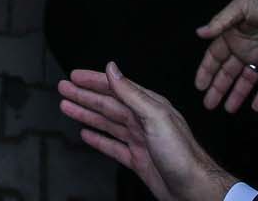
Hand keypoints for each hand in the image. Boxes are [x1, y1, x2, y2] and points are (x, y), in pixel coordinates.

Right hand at [58, 63, 233, 200]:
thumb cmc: (182, 154)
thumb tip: (113, 68)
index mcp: (149, 105)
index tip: (75, 75)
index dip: (94, 80)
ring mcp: (139, 140)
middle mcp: (143, 120)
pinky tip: (86, 134)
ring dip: (86, 114)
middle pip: (107, 104)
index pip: (116, 87)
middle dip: (84, 95)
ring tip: (66, 106)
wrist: (194, 189)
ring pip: (106, 123)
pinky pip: (112, 146)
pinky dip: (98, 139)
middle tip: (63, 88)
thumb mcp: (155, 117)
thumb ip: (132, 93)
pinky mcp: (137, 160)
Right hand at [194, 0, 257, 113]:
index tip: (199, 86)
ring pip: (247, 80)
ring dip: (238, 95)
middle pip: (228, 72)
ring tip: (228, 110)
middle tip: (209, 105)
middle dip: (218, 88)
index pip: (215, 56)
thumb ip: (220, 22)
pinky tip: (256, 108)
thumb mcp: (239, 8)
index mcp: (232, 35)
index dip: (207, 71)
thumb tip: (199, 33)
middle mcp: (244, 49)